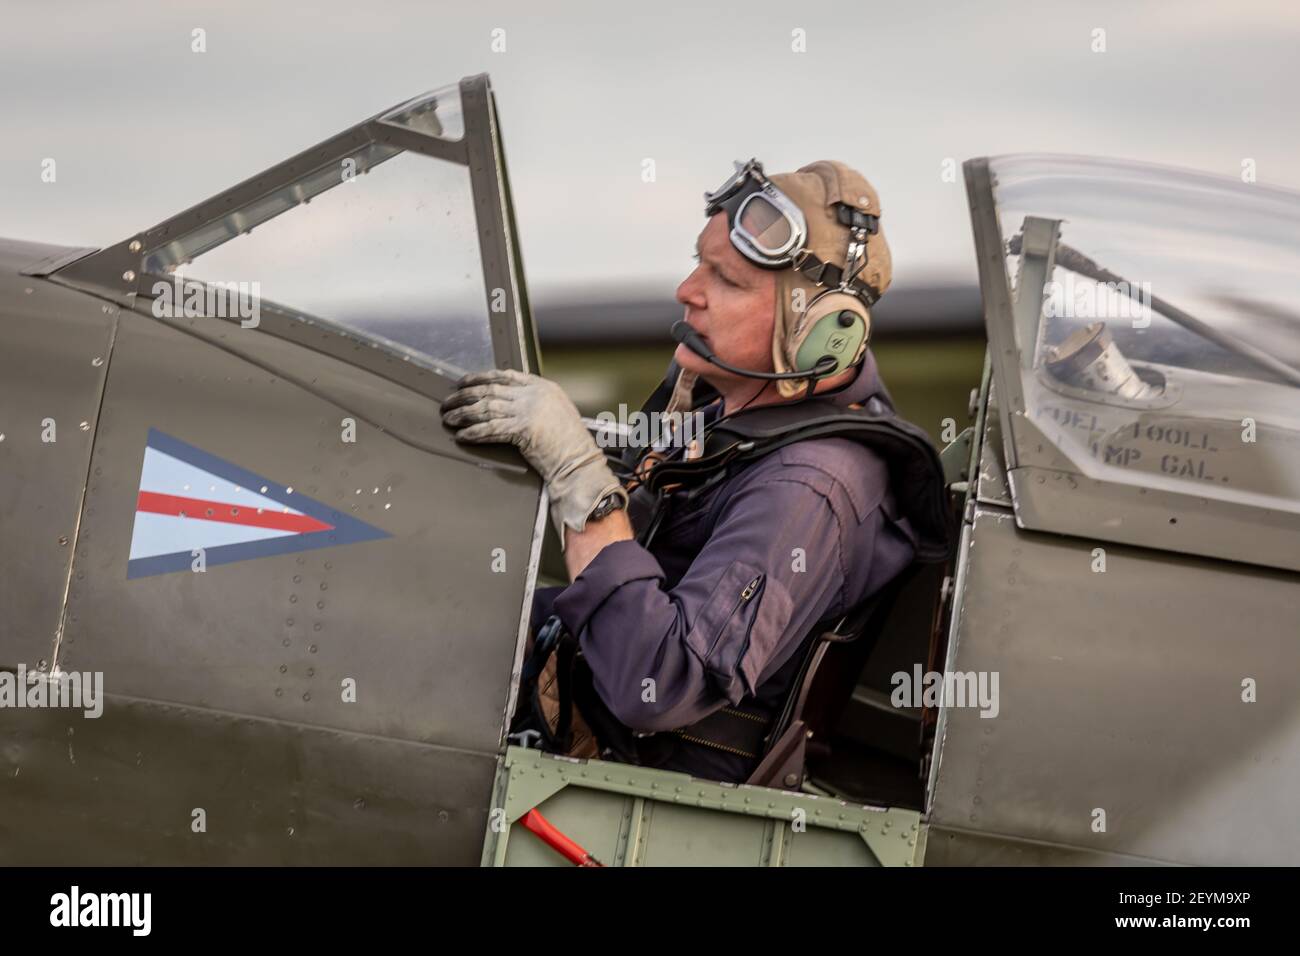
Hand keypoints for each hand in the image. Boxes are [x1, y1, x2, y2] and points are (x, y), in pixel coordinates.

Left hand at [441, 369, 626, 538]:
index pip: (504, 375)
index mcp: (543, 387)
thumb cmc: (569, 444)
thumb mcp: (555, 412)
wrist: (579, 461)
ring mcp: (529, 410)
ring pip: (486, 407)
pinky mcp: (523, 429)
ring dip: (463, 414)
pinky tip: (463, 435)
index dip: (479, 378)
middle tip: (448, 401)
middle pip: (490, 390)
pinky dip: (474, 432)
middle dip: (464, 395)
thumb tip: (505, 404)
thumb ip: (534, 403)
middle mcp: (534, 395)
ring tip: (449, 418)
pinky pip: (491, 428)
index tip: (464, 382)